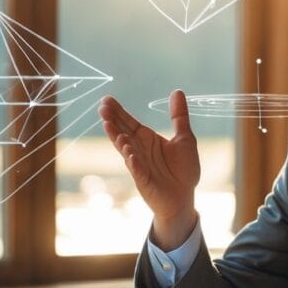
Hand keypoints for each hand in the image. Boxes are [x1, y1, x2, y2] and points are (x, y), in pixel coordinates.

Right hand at [98, 91, 199, 249]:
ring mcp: (139, 165)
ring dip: (117, 138)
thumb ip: (179, 116)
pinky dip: (133, 161)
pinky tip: (128, 152)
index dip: (119, 112)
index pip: (130, 122)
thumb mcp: (185, 138)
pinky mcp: (144, 179)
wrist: (184, 196)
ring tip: (108, 125)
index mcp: (148, 139)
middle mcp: (140, 150)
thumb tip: (177, 91)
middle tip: (102, 108)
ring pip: (126, 149)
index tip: (106, 100)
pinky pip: (137, 169)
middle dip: (113, 121)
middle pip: (123, 132)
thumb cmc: (183, 169)